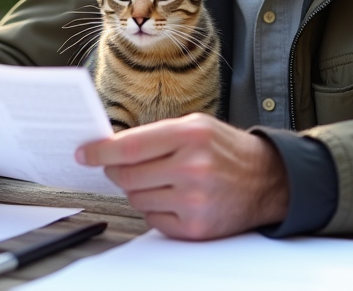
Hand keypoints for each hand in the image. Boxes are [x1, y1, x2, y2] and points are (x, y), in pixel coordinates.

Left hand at [76, 113, 288, 239]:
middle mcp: (193, 167)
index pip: (130, 146)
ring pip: (137, 198)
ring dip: (138, 189)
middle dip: (117, 171)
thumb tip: (110, 147)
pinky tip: (173, 197)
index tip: (84, 153)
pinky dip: (155, 209)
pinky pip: (153, 220)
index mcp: (190, 135)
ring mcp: (194, 201)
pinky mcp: (196, 228)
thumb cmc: (226, 149)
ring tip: (161, 179)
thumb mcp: (196, 126)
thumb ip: (155, 135)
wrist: (268, 180)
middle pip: (128, 175)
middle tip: (118, 166)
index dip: (101, 151)